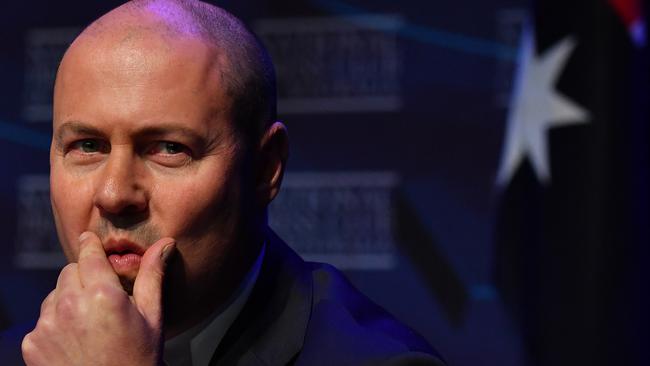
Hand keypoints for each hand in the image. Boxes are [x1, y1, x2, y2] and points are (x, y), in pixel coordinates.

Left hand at [21, 232, 174, 365]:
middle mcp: (70, 306)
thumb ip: (152, 276)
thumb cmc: (137, 360)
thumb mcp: (152, 317)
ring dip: (69, 298)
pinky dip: (56, 322)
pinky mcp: (33, 343)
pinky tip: (77, 337)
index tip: (90, 240)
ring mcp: (48, 326)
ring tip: (90, 321)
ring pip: (55, 294)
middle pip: (70, 271)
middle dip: (84, 275)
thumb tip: (165, 244)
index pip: (89, 253)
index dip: (91, 245)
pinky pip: (43, 319)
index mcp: (103, 295)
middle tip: (101, 295)